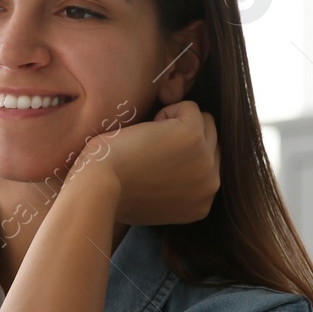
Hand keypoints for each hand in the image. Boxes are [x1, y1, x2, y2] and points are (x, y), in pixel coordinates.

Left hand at [72, 99, 219, 226]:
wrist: (101, 188)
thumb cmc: (115, 192)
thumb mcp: (157, 200)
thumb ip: (177, 187)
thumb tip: (181, 163)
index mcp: (203, 204)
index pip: (207, 164)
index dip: (180, 156)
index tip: (153, 164)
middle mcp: (211, 185)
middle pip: (210, 142)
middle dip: (182, 138)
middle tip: (150, 151)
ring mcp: (206, 160)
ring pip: (204, 122)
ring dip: (176, 124)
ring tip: (148, 141)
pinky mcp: (194, 136)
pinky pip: (188, 107)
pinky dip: (165, 112)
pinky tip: (145, 131)